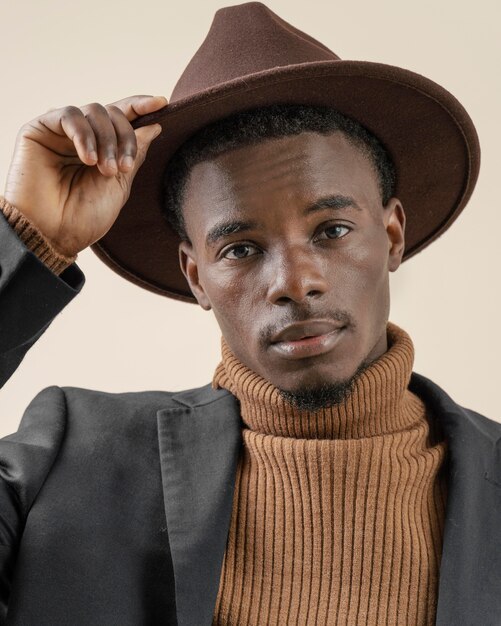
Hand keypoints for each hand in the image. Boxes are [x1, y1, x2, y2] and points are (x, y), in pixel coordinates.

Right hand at [3, 95, 166, 256]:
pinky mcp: (39, 129)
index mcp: (102, 149)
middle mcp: (82, 136)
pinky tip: (88, 159)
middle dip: (125, 138)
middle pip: (113, 113)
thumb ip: (135, 153)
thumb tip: (154, 126)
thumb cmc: (84, 216)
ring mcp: (61, 132)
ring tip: (105, 170)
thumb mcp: (120, 184)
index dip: (142, 107)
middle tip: (123, 168)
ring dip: (107, 140)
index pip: (123, 118)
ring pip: (95, 111)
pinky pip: (69, 115)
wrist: (53, 233)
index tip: (162, 104)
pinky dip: (84, 134)